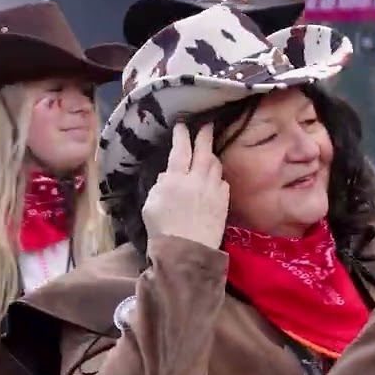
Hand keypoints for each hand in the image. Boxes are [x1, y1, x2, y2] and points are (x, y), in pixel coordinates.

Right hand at [142, 123, 229, 248]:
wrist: (186, 250)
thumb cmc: (162, 229)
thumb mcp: (150, 205)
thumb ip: (160, 186)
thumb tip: (168, 176)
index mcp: (176, 179)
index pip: (180, 150)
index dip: (181, 135)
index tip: (181, 125)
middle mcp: (197, 180)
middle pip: (203, 151)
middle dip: (204, 135)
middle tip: (206, 125)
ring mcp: (213, 190)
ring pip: (215, 165)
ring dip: (212, 155)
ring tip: (209, 151)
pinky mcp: (223, 202)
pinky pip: (222, 182)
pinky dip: (217, 176)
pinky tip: (213, 178)